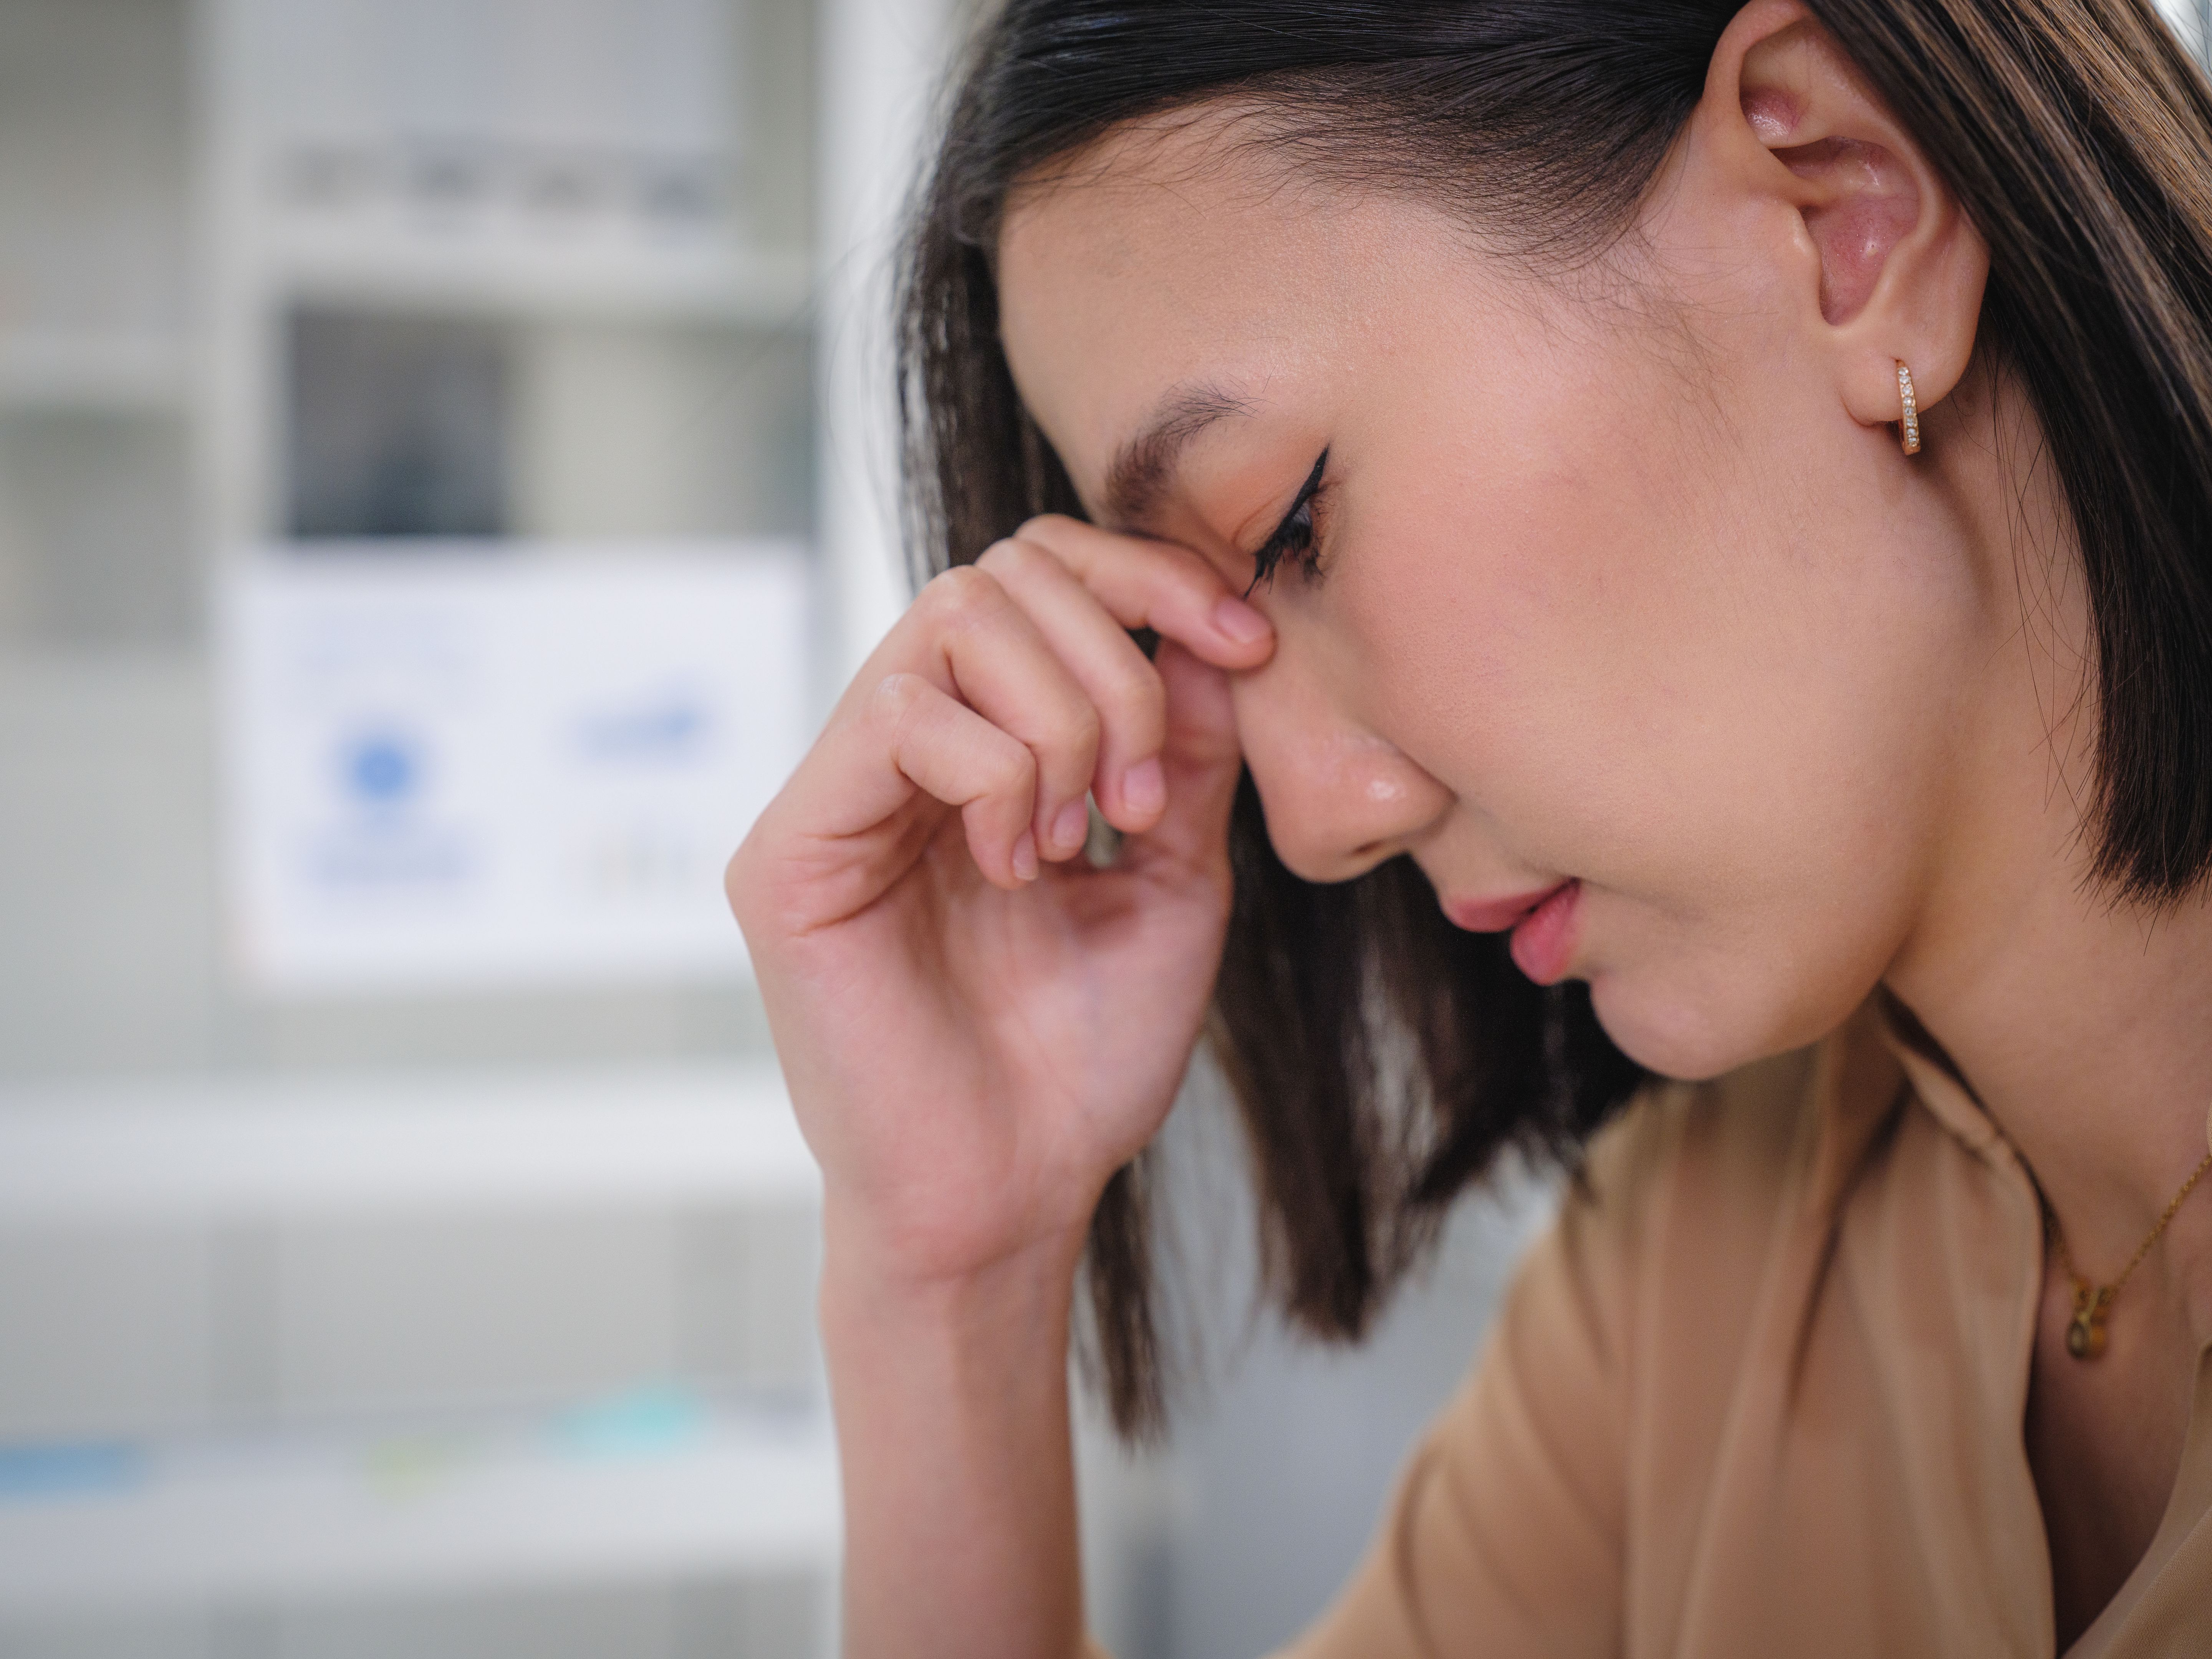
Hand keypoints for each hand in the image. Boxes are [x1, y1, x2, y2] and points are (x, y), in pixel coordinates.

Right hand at [727, 516, 1274, 1288]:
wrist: (1010, 1197)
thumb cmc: (1081, 1060)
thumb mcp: (1173, 880)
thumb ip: (1187, 753)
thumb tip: (1211, 629)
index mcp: (986, 745)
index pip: (1043, 575)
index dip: (1148, 576)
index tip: (1244, 641)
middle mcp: (903, 748)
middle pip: (1002, 572)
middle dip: (1114, 661)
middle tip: (1139, 797)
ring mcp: (838, 790)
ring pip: (952, 620)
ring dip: (1059, 720)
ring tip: (1075, 839)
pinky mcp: (791, 847)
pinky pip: (898, 716)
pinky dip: (993, 775)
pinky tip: (1014, 868)